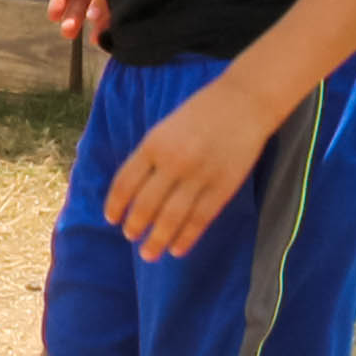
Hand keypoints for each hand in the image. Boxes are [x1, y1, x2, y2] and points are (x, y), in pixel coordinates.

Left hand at [102, 69, 277, 260]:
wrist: (244, 103)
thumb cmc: (200, 113)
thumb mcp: (164, 127)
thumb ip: (149, 156)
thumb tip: (132, 192)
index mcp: (153, 144)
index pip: (125, 183)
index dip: (115, 205)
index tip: (111, 218)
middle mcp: (172, 162)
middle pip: (145, 205)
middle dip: (135, 225)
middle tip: (130, 236)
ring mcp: (198, 176)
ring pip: (171, 218)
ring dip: (157, 240)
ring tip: (149, 253)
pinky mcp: (222, 187)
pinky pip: (199, 219)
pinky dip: (186, 237)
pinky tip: (177, 249)